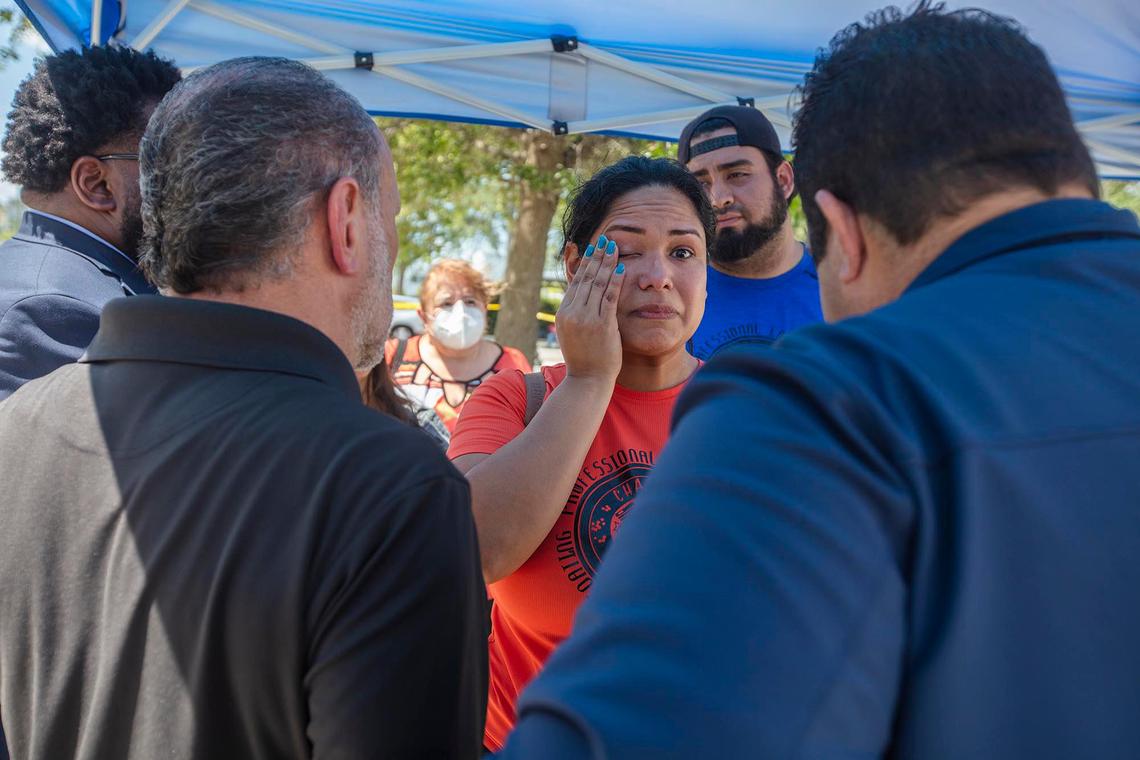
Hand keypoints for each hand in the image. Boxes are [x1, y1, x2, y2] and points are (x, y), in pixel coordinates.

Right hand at [557, 234, 625, 384]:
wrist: (587, 380)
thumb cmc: (584, 358)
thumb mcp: (572, 333)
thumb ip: (576, 313)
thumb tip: (582, 296)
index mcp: (563, 314)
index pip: (576, 282)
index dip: (586, 263)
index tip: (594, 249)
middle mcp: (573, 313)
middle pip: (586, 278)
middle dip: (597, 257)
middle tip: (605, 240)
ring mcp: (587, 319)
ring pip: (598, 284)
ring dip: (607, 263)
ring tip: (614, 248)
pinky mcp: (602, 325)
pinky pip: (610, 297)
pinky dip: (616, 281)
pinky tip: (622, 268)